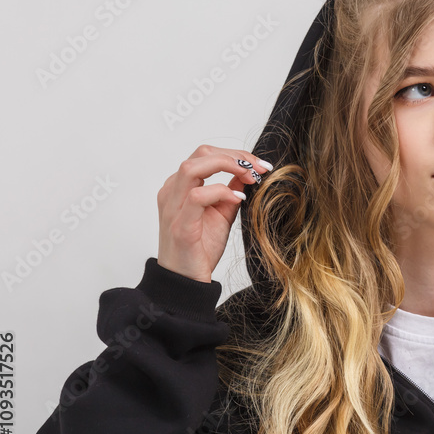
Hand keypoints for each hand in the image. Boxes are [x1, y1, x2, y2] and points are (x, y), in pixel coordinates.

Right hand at [157, 145, 272, 282]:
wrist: (186, 280)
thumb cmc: (200, 247)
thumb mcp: (222, 213)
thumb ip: (231, 191)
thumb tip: (248, 173)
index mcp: (180, 186)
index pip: (206, 154)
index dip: (236, 154)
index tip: (261, 164)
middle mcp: (172, 191)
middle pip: (201, 154)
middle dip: (236, 156)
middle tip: (260, 168)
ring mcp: (173, 207)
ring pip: (192, 168)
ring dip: (227, 166)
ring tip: (251, 177)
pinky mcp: (180, 226)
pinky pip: (197, 197)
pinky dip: (221, 192)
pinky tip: (238, 199)